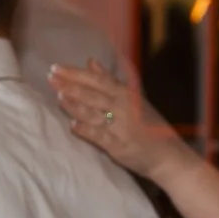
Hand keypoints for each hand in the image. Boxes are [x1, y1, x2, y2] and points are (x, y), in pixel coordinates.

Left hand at [48, 62, 187, 185]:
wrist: (168, 155)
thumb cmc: (148, 126)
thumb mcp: (133, 99)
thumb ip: (110, 81)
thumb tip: (91, 62)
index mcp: (126, 95)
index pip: (98, 80)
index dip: (76, 73)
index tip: (56, 67)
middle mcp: (124, 108)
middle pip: (93, 94)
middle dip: (70, 85)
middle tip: (50, 77)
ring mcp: (121, 127)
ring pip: (94, 113)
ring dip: (76, 105)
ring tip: (59, 97)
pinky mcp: (119, 146)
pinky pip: (100, 136)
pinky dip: (87, 130)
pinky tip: (73, 126)